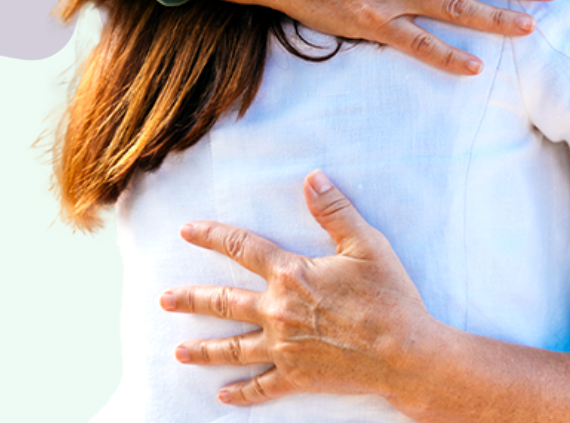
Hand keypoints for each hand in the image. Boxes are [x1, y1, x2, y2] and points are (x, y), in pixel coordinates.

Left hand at [161, 170, 434, 407]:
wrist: (405, 354)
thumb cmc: (389, 297)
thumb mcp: (365, 244)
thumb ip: (335, 210)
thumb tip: (312, 177)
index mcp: (292, 275)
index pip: (243, 249)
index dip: (213, 237)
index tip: (187, 231)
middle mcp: (279, 312)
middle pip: (225, 303)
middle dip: (191, 299)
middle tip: (164, 298)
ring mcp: (285, 349)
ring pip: (233, 348)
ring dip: (203, 349)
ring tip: (178, 350)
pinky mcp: (298, 378)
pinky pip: (261, 386)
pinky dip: (241, 391)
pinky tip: (222, 393)